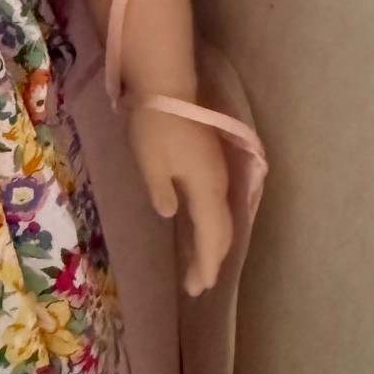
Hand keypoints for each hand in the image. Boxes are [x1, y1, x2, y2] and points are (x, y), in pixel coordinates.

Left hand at [125, 105, 231, 296]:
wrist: (166, 85)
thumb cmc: (155, 124)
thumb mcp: (150, 161)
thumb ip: (160, 191)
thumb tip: (170, 214)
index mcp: (206, 187)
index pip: (211, 236)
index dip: (206, 264)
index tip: (199, 289)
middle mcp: (219, 183)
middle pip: (222, 230)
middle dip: (211, 260)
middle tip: (197, 285)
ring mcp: (217, 171)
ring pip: (222, 217)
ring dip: (213, 243)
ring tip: (201, 265)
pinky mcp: (210, 162)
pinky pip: (216, 204)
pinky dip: (211, 225)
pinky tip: (200, 228)